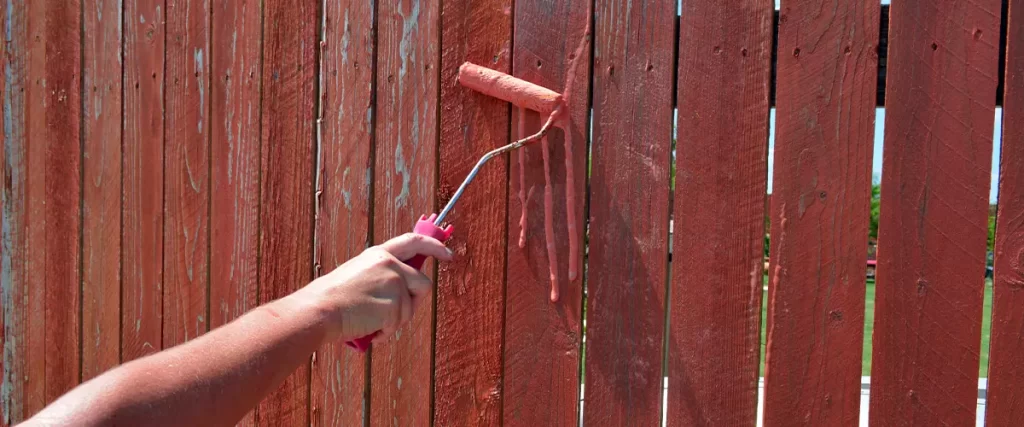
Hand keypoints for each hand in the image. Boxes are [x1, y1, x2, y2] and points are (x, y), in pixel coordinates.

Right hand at [297, 233, 452, 342]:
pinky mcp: (395, 304)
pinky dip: (386, 332)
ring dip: (395, 321)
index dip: (434, 246)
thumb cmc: (332, 299)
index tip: (447, 254)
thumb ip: (381, 275)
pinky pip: (399, 324)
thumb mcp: (358, 274)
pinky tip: (369, 329)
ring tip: (370, 321)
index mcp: (379, 254)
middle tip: (395, 314)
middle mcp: (390, 265)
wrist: (319, 311)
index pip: (414, 241)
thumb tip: (404, 290)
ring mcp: (394, 283)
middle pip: (423, 284)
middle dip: (414, 302)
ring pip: (411, 308)